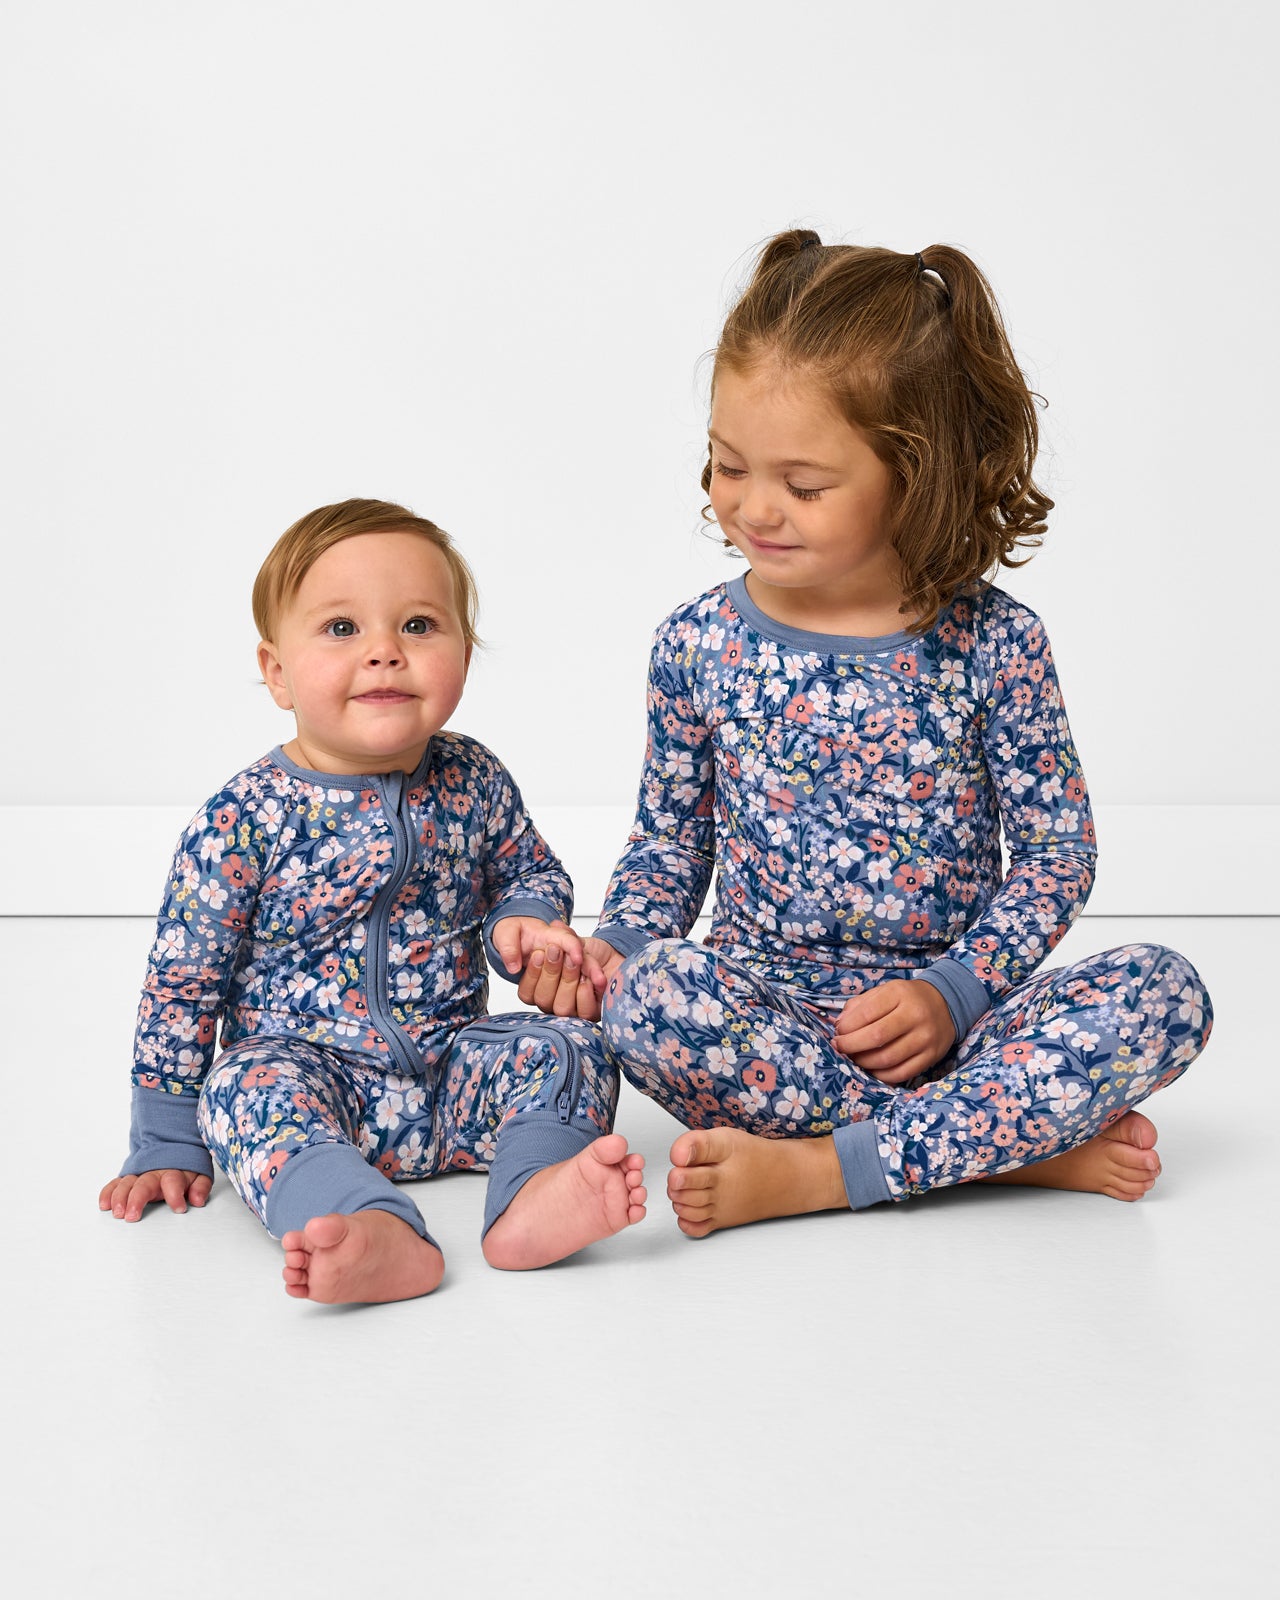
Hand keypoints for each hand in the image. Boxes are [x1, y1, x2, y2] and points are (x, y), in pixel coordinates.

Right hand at [99, 1169, 211, 1220]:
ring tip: (117, 1213)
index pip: (173, 1181)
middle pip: (144, 1184)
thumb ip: (200, 1188)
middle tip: (132, 1216)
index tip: (179, 1208)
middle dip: (137, 1199)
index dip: (175, 1194)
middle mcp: (154, 1173)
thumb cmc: (185, 1169)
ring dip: (120, 1198)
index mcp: (174, 1172)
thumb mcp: (199, 1176)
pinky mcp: (128, 1177)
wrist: (172, 1146)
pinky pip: (116, 1183)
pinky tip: (105, 1204)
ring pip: (127, 1184)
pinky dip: (108, 1193)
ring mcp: (139, 1175)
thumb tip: (197, 1200)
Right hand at [516, 929, 623, 1021]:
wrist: (618, 958)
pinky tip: (588, 980)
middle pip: (543, 999)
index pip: (527, 992)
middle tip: (558, 953)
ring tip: (576, 963)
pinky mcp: (591, 1014)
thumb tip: (554, 925)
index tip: (539, 954)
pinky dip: (584, 993)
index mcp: (544, 987)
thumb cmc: (595, 953)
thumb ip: (560, 937)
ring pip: (561, 1007)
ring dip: (568, 981)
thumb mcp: (574, 942)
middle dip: (550, 973)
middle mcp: (555, 1001)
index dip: (532, 974)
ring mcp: (573, 1010)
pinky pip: (582, 1011)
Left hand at [834, 980, 955, 1084]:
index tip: (838, 1033)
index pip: (867, 1013)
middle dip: (851, 1046)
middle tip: (840, 1048)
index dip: (847, 1027)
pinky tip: (872, 1069)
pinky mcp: (931, 1056)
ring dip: (864, 1062)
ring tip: (854, 1058)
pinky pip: (902, 1073)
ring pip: (888, 1058)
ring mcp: (925, 1038)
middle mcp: (915, 1015)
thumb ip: (860, 1005)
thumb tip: (839, 1025)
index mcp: (899, 994)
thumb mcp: (885, 991)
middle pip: (876, 1037)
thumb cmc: (907, 999)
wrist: (946, 1004)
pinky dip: (882, 1075)